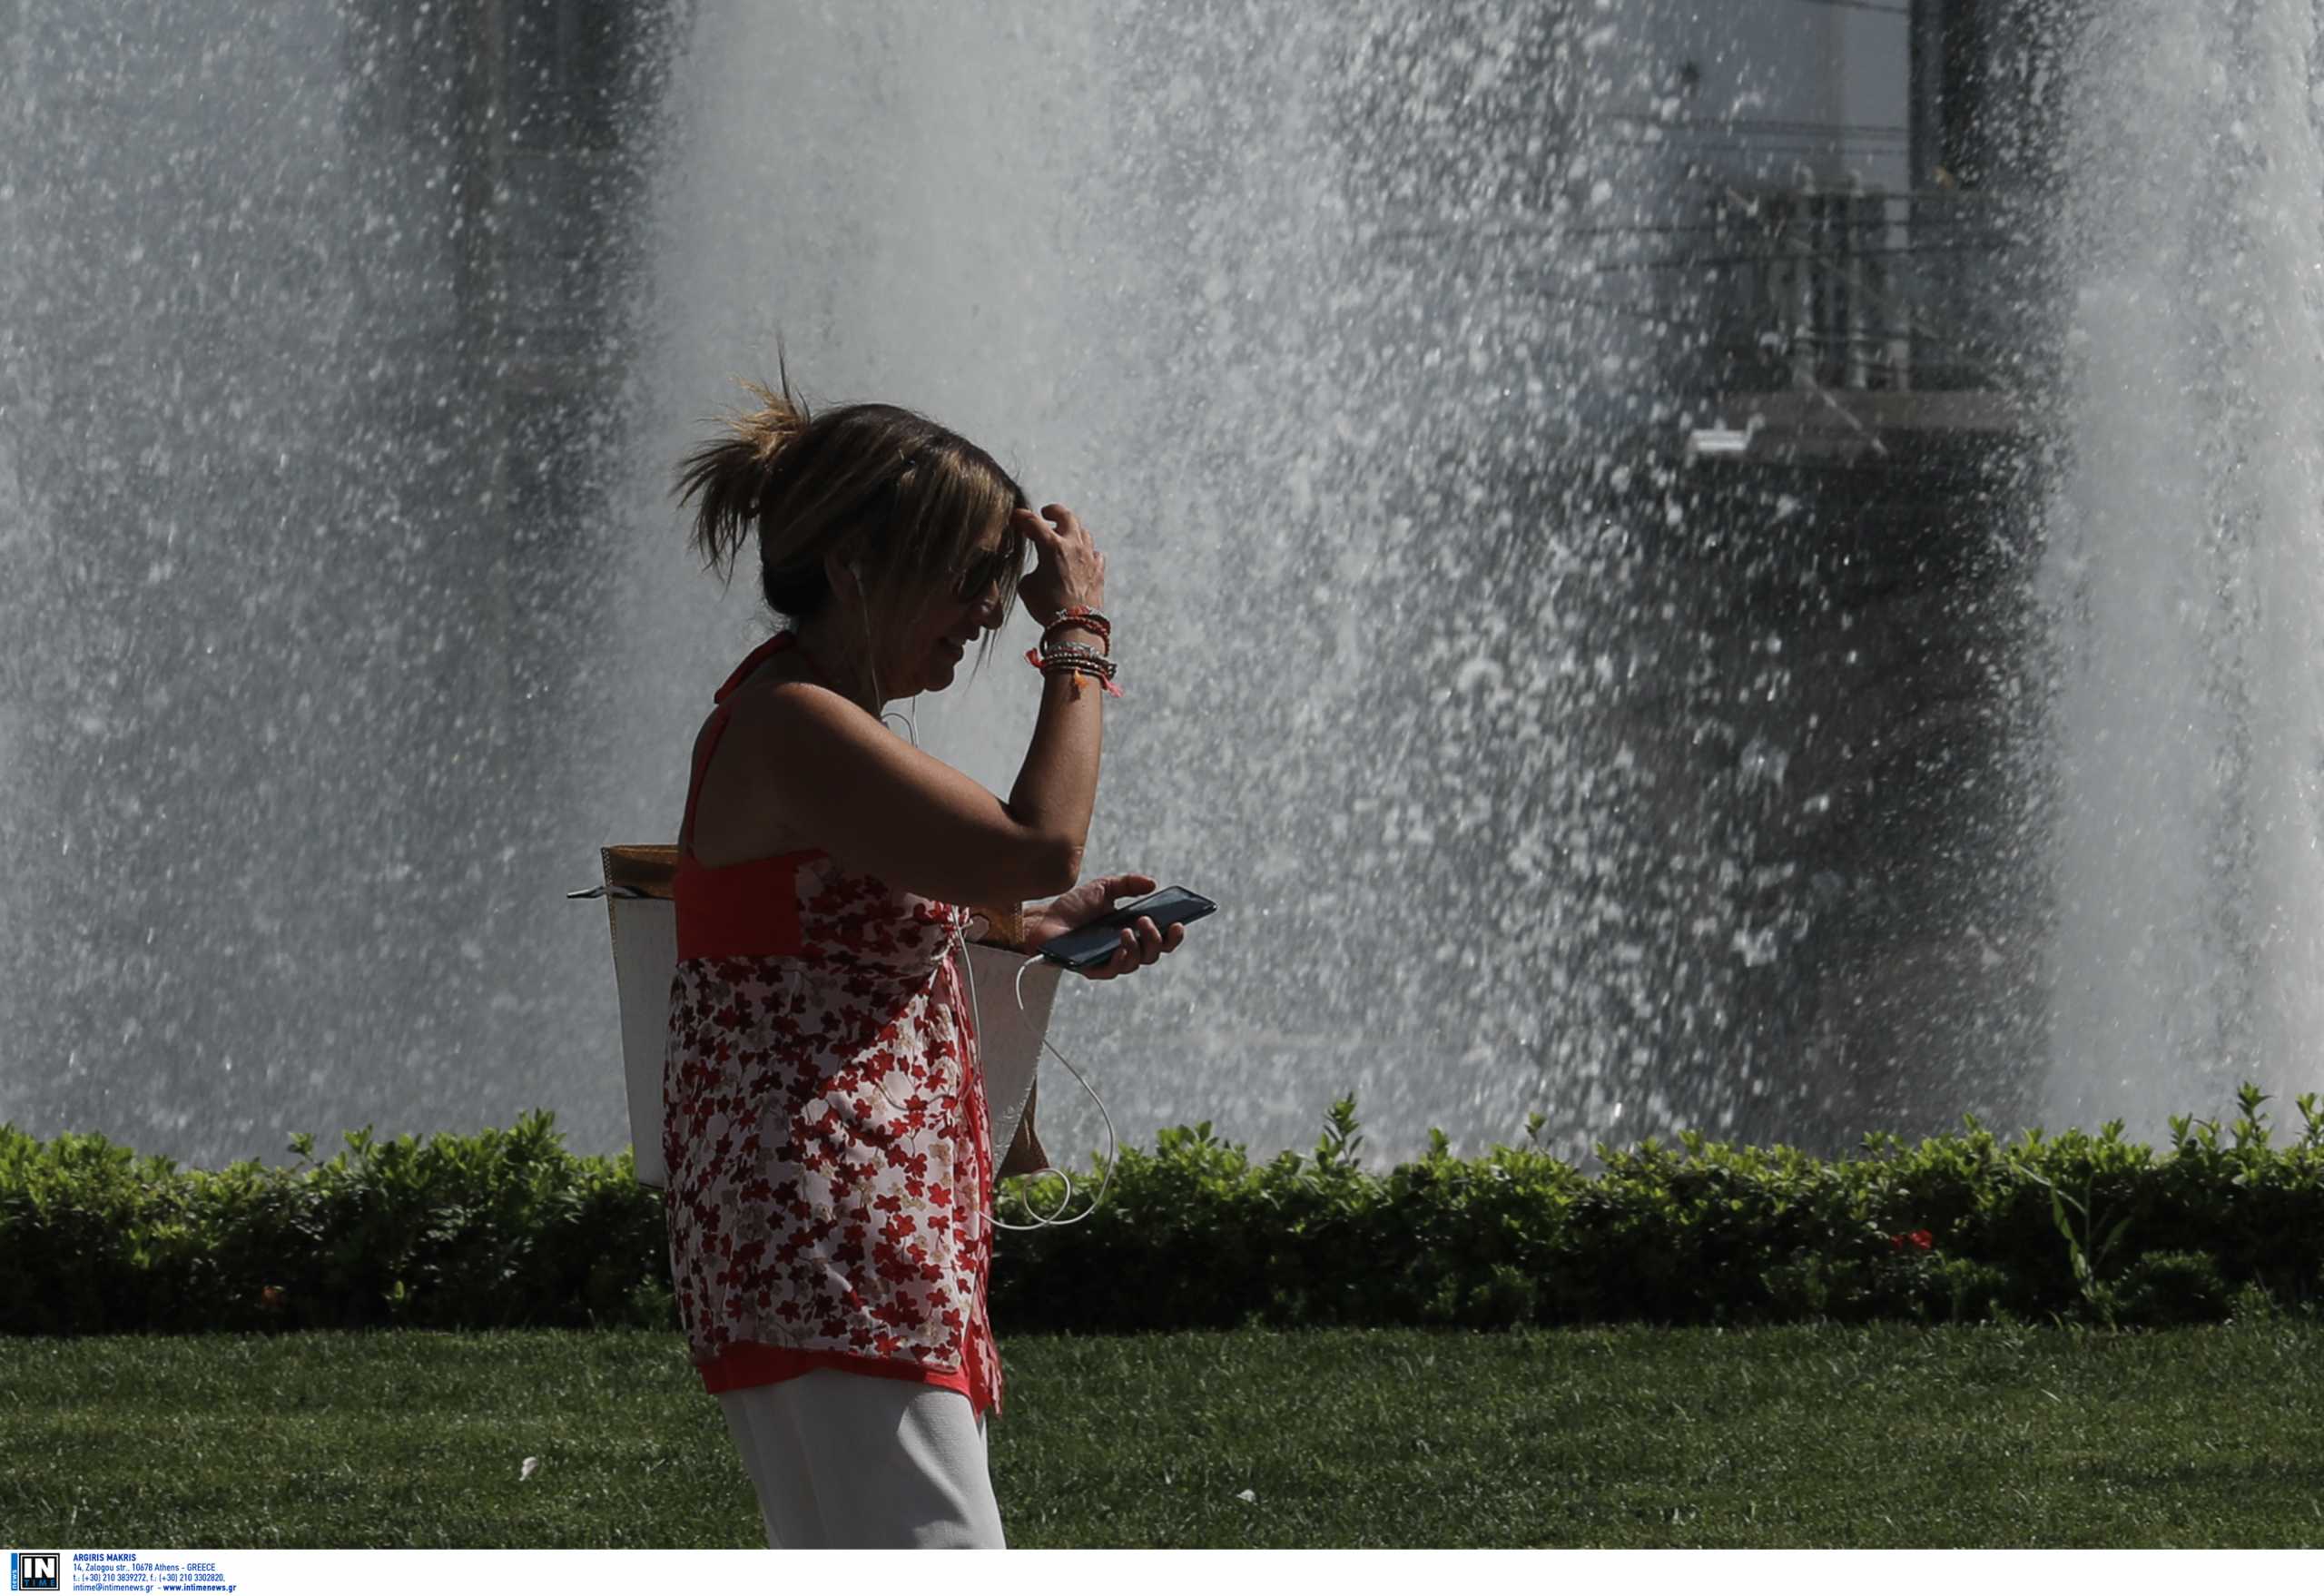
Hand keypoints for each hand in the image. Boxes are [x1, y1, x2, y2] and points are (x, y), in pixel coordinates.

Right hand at [1013, 502, 1105, 623]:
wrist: (1075, 625)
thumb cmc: (1046, 607)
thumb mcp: (1027, 586)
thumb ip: (1032, 570)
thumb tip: (1038, 570)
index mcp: (1051, 545)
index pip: (1033, 522)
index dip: (1021, 517)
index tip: (1015, 516)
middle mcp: (1073, 545)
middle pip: (1066, 516)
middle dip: (1054, 511)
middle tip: (1046, 513)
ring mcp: (1089, 557)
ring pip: (1083, 532)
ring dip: (1072, 530)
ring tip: (1064, 535)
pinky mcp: (1099, 571)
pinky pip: (1095, 553)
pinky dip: (1086, 551)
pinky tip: (1081, 557)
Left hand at [1023, 872, 1187, 980]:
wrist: (1045, 918)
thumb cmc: (1074, 906)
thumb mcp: (1104, 887)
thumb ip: (1128, 884)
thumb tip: (1153, 884)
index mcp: (1133, 931)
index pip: (1161, 938)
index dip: (1174, 935)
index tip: (1179, 923)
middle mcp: (1125, 949)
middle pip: (1154, 953)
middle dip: (1157, 939)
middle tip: (1147, 921)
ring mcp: (1110, 960)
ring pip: (1137, 963)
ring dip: (1138, 946)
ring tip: (1129, 929)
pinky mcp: (1093, 969)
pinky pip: (1113, 970)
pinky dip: (1121, 959)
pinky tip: (1121, 945)